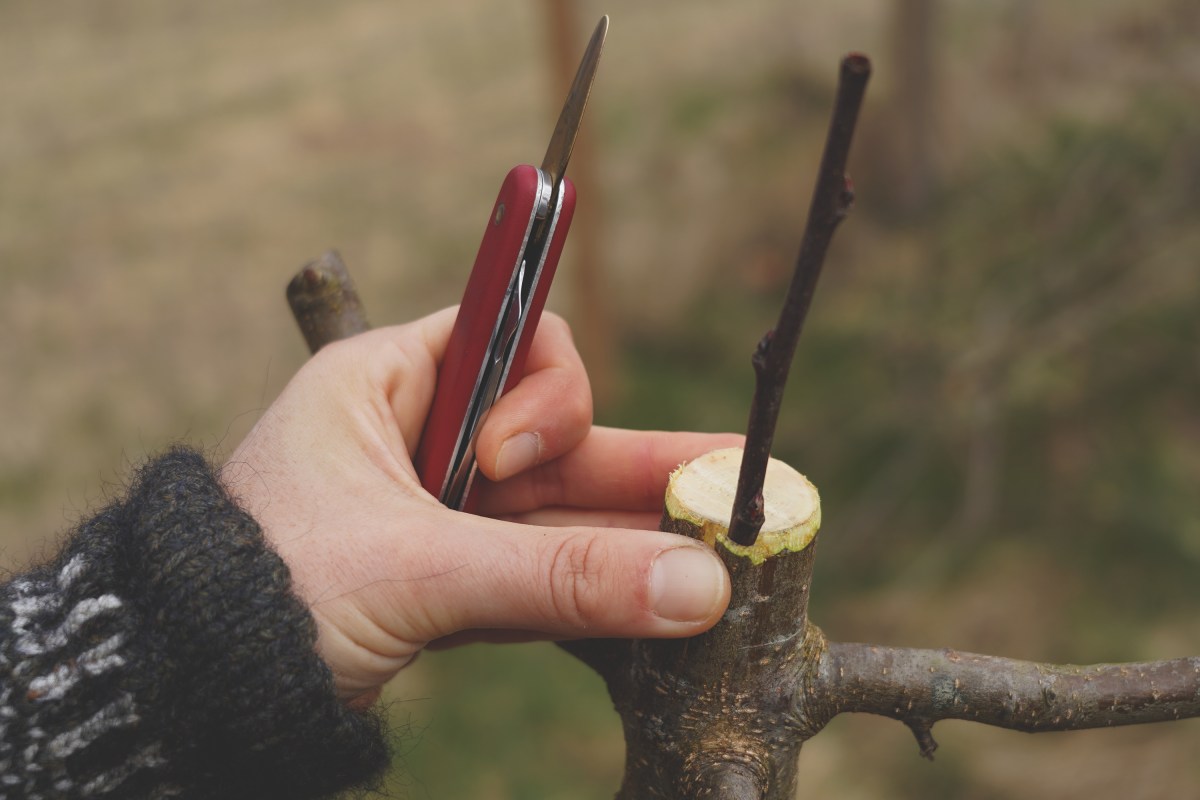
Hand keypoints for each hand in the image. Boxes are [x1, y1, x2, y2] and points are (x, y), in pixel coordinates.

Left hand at [222, 308, 736, 701]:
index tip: (509, 457)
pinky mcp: (441, 583)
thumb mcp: (417, 572)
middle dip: (635, 465)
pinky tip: (657, 598)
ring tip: (722, 544)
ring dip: (629, 535)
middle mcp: (415, 440)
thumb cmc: (261, 597)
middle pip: (552, 436)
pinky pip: (534, 573)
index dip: (542, 386)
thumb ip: (560, 578)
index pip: (504, 335)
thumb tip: (696, 585)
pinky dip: (588, 590)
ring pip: (552, 513)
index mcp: (384, 387)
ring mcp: (432, 516)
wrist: (184, 694)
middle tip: (728, 478)